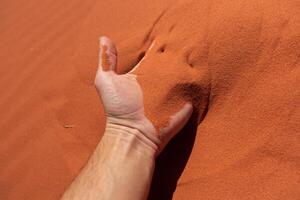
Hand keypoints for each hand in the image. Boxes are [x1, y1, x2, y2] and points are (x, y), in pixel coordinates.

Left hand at [94, 36, 192, 153]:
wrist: (133, 132)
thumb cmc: (118, 108)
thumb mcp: (106, 81)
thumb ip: (107, 60)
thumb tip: (104, 38)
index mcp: (144, 72)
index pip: (154, 54)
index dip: (160, 43)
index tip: (168, 31)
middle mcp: (160, 79)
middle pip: (173, 59)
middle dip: (180, 48)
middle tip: (189, 31)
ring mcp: (173, 89)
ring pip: (185, 70)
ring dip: (191, 60)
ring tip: (200, 44)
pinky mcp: (184, 100)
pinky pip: (194, 85)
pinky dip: (200, 76)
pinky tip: (208, 63)